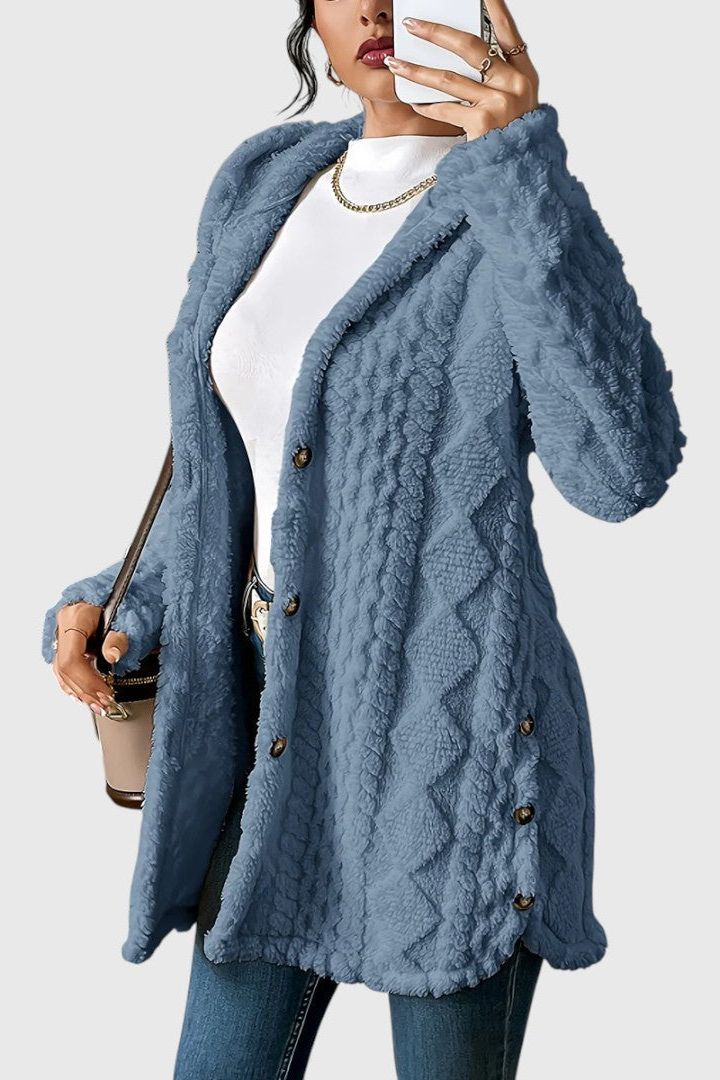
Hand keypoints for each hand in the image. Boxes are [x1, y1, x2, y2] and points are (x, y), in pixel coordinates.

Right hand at [52, 602, 128, 714]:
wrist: (128, 582)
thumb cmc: (130, 593)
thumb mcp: (131, 614)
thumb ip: (120, 637)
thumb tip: (112, 655)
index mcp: (75, 615)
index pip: (71, 659)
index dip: (87, 681)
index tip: (105, 692)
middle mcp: (64, 621)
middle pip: (64, 667)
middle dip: (84, 689)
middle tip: (104, 703)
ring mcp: (63, 628)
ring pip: (61, 668)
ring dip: (79, 689)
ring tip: (97, 703)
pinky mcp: (68, 634)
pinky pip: (64, 662)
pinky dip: (74, 680)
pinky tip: (84, 693)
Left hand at [385, 0, 538, 140]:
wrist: (516, 176)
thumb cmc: (512, 139)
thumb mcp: (514, 104)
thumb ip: (497, 79)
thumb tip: (461, 54)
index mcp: (524, 75)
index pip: (508, 32)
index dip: (493, 8)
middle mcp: (515, 85)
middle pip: (470, 47)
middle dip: (436, 32)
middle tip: (411, 24)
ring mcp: (499, 104)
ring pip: (448, 78)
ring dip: (416, 69)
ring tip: (394, 62)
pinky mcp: (482, 124)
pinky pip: (445, 109)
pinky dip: (426, 105)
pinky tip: (412, 100)